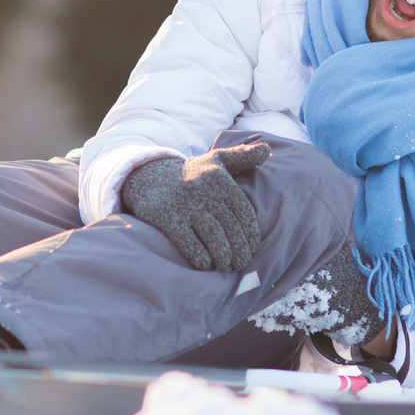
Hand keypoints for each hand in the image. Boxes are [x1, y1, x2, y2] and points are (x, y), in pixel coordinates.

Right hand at [119, 142, 270, 270]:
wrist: (148, 176)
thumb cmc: (192, 173)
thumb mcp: (216, 159)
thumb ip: (242, 156)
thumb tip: (266, 150)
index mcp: (220, 179)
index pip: (244, 212)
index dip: (251, 234)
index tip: (253, 249)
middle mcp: (204, 190)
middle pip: (230, 227)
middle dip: (239, 250)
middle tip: (242, 264)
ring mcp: (185, 205)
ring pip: (214, 237)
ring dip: (223, 256)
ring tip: (226, 265)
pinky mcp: (166, 217)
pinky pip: (189, 242)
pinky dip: (200, 257)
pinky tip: (205, 264)